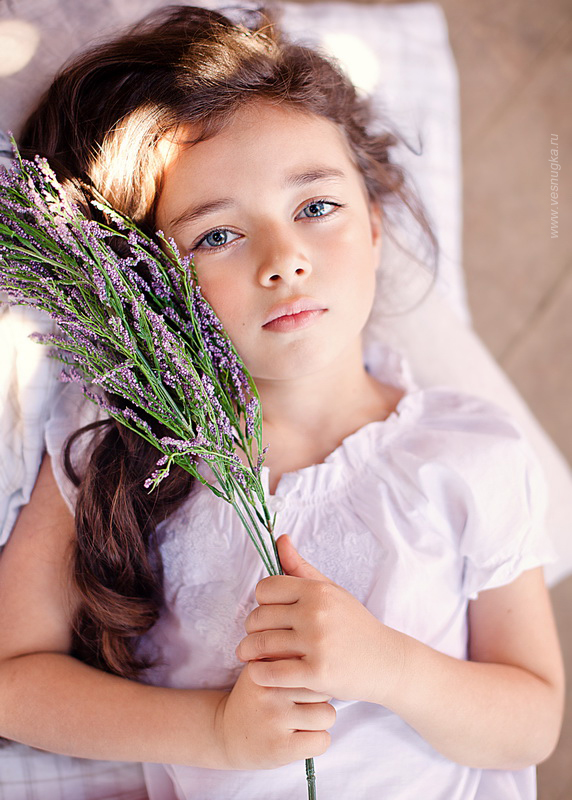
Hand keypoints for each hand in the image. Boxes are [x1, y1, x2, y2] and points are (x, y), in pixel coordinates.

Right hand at [215, 662, 334, 769]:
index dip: (314, 674)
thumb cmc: (256, 698)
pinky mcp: (280, 747)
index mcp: (266, 665)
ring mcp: (274, 718)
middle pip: (323, 688)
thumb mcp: (263, 668)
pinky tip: (304, 738)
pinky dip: (319, 741)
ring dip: (322, 720)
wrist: (225, 733)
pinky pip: (322, 741)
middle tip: (306, 704)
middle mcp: (270, 689)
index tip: (304, 682)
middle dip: (321, 697)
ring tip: (306, 721)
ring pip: (327, 715)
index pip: (311, 662)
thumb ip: (288, 657)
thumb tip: (326, 655)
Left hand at [236, 535, 403, 703]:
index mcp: (317, 592)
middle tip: (255, 637)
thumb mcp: (331, 590)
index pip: (266, 588)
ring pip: (261, 645)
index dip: (261, 601)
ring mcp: (317, 644)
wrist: (386, 661)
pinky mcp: (317, 674)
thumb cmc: (354, 624)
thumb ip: (300, 567)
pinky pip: (271, 673)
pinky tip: (260, 673)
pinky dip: (258, 674)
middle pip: (259, 617)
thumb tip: (280, 539)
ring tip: (250, 655)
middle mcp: (316, 614)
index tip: (267, 612)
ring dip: (248, 652)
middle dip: (252, 629)